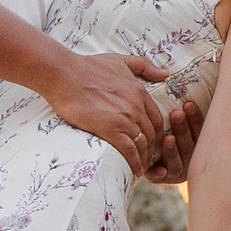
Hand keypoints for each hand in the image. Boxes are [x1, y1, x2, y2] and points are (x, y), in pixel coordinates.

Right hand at [42, 52, 167, 174]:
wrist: (65, 74)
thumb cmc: (88, 66)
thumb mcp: (120, 60)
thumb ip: (144, 66)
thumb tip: (165, 73)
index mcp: (139, 92)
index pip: (157, 119)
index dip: (158, 134)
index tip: (153, 143)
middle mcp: (136, 106)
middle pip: (152, 134)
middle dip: (153, 149)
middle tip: (149, 159)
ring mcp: (124, 118)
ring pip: (142, 144)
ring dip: (144, 158)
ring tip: (142, 167)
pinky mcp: (110, 129)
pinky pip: (129, 150)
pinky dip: (134, 162)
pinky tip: (135, 170)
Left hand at [145, 100, 202, 184]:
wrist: (152, 159)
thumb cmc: (167, 130)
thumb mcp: (176, 119)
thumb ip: (180, 105)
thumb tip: (168, 78)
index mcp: (197, 142)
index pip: (199, 129)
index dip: (195, 118)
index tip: (188, 104)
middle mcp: (190, 158)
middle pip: (188, 144)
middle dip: (182, 129)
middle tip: (177, 114)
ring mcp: (177, 170)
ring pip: (176, 161)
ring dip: (172, 150)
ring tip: (168, 138)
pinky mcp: (162, 178)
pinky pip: (161, 176)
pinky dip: (160, 173)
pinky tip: (160, 170)